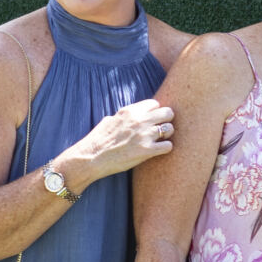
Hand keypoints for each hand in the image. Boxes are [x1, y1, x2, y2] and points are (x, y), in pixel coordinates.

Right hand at [61, 98, 176, 185]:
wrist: (91, 158)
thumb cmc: (97, 141)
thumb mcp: (108, 121)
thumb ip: (121, 117)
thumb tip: (123, 117)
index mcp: (129, 111)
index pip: (155, 104)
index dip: (155, 112)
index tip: (152, 120)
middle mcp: (139, 120)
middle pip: (168, 113)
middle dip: (166, 120)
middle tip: (161, 129)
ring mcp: (144, 135)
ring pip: (170, 128)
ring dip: (167, 135)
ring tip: (160, 140)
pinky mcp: (147, 151)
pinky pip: (168, 146)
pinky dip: (166, 148)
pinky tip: (158, 150)